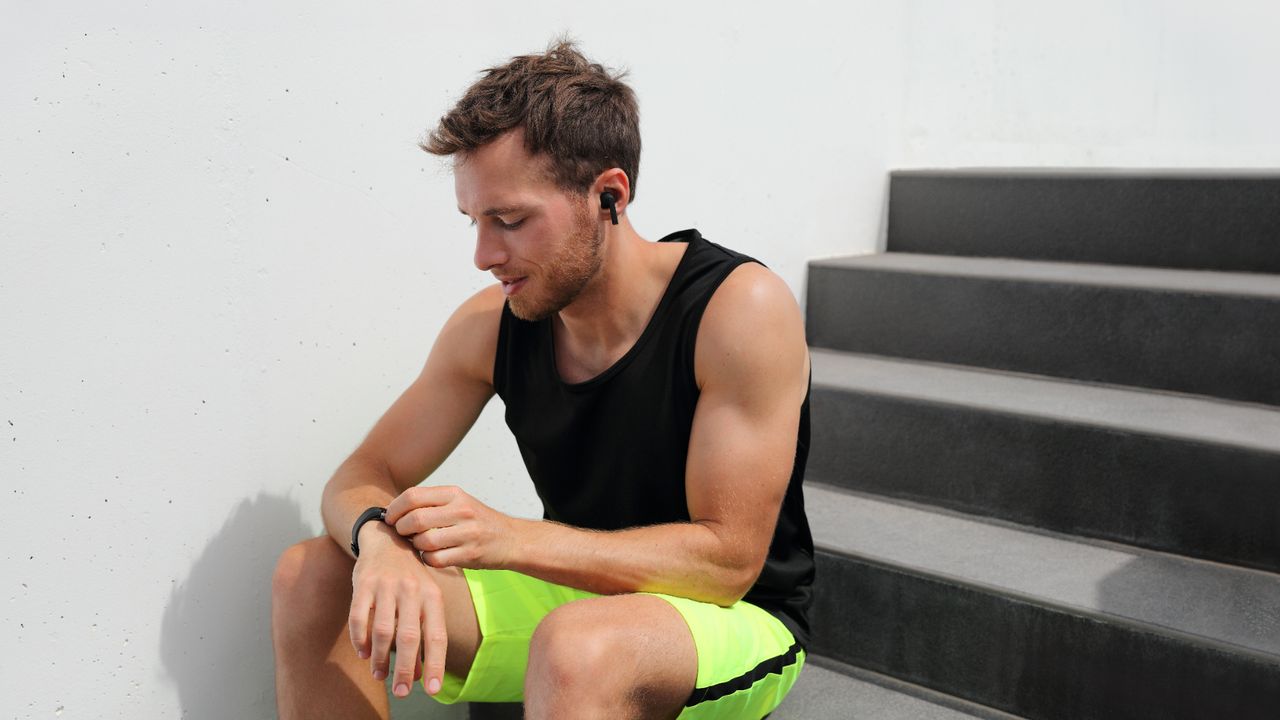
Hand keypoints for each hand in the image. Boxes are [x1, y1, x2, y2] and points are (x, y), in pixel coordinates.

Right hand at [348, 524, 447, 698]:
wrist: (388, 540)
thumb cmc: (411, 580)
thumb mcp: (426, 600)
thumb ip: (425, 635)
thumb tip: (420, 675)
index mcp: (432, 597)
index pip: (437, 636)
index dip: (435, 664)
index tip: (432, 690)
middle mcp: (412, 590)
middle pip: (409, 637)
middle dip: (405, 669)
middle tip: (401, 691)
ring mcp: (387, 586)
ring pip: (383, 630)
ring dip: (380, 658)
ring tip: (380, 675)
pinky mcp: (364, 583)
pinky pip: (359, 617)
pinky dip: (359, 639)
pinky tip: (363, 654)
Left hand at [385, 485, 517, 569]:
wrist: (511, 539)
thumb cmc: (478, 521)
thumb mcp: (459, 502)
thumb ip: (430, 503)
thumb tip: (394, 510)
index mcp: (455, 494)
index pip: (413, 496)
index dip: (395, 508)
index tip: (390, 518)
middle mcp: (462, 510)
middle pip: (415, 519)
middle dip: (401, 529)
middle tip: (402, 533)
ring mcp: (467, 533)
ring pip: (424, 542)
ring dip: (415, 546)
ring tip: (420, 544)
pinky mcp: (469, 554)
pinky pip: (435, 559)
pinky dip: (428, 559)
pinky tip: (432, 555)